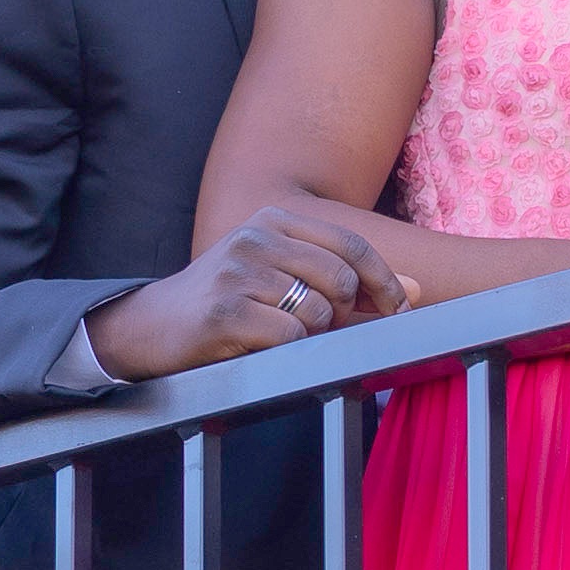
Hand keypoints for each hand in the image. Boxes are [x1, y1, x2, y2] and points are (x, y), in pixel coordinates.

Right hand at [85, 208, 413, 380]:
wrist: (150, 327)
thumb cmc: (229, 305)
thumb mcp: (286, 282)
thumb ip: (351, 286)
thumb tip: (419, 292)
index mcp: (275, 220)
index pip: (353, 246)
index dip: (386, 283)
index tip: (399, 312)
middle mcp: (256, 235)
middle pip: (342, 280)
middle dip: (343, 315)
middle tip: (317, 330)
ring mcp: (237, 270)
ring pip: (319, 311)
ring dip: (311, 336)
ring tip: (277, 335)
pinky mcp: (224, 309)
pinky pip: (290, 336)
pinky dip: (287, 350)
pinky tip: (258, 345)